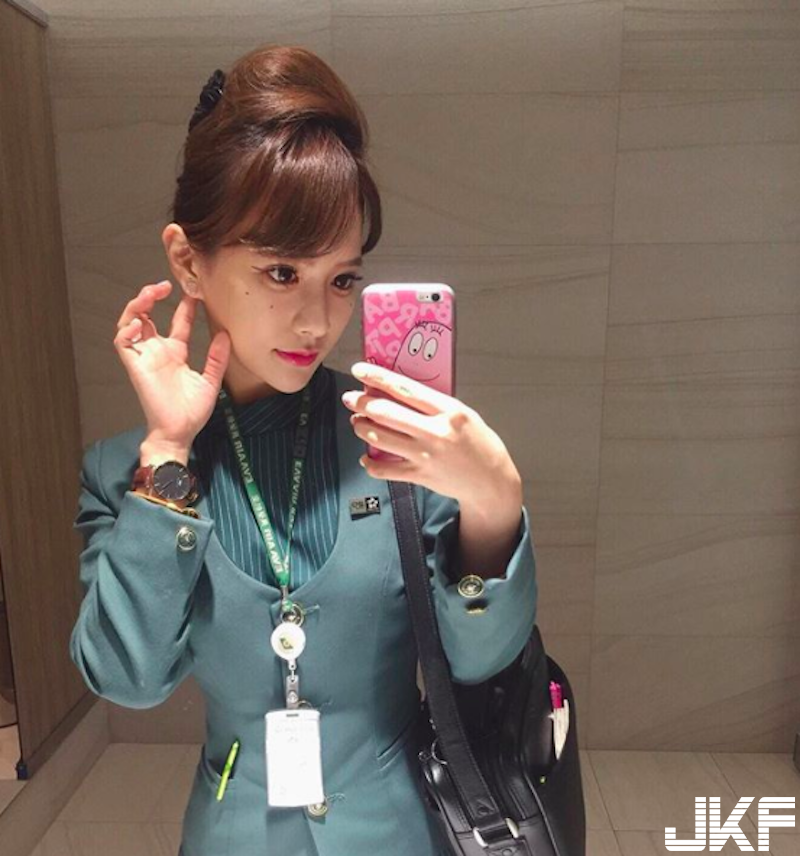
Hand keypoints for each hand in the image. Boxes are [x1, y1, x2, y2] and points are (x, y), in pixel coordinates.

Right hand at [114, 280, 230, 457]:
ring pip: (130, 322)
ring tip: (150, 293)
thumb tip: (225, 334)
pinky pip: (122, 342)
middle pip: (147, 315)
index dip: (184, 306)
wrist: (178, 432)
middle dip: (152, 297)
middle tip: (166, 285)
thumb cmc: (191, 412)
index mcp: (175, 353)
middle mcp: (158, 352)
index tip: (195, 292)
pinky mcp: (135, 366)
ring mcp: (145, 357)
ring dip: (137, 305)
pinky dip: (127, 329)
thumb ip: (217, 357)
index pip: (177, 322)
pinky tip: (140, 321)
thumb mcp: (210, 380)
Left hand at [342, 362, 522, 509]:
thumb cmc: (477, 442)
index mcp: (448, 411)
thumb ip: (433, 404)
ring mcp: (425, 455)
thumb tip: (396, 392)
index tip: (359, 370)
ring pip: (379, 438)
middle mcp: (435, 432)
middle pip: (386, 412)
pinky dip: (369, 462)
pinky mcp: (419, 475)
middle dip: (361, 402)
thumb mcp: (463, 414)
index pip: (405, 389)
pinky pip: (383, 469)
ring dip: (361, 427)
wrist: (490, 480)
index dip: (378, 378)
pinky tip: (366, 456)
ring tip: (357, 422)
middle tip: (350, 398)